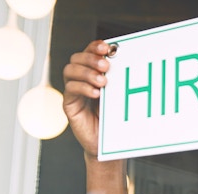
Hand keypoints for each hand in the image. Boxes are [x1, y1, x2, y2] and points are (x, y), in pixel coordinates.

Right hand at [62, 40, 113, 158]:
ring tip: (102, 81)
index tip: (106, 47)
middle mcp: (80, 80)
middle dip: (90, 58)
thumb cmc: (114, 119)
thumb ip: (119, 80)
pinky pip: (70, 90)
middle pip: (76, 58)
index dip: (95, 47)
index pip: (89, 52)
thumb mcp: (118, 96)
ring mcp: (73, 92)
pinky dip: (83, 88)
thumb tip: (128, 61)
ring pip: (70, 70)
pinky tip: (96, 93)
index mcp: (92, 73)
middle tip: (106, 66)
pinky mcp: (69, 105)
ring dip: (86, 72)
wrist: (107, 143)